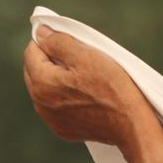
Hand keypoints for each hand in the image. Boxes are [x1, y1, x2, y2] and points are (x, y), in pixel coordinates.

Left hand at [23, 29, 155, 150]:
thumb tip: (40, 33)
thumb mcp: (85, 56)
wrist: (131, 124)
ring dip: (56, 78)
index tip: (65, 40)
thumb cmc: (112, 88)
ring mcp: (51, 119)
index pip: (31, 52)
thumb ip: (58, 42)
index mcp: (42, 84)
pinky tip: (84, 94)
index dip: (47, 41)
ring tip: (82, 76)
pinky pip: (55, 106)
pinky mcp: (63, 129)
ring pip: (44, 88)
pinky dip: (64, 96)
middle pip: (34, 71)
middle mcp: (40, 104)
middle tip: (76, 57)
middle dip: (49, 60)